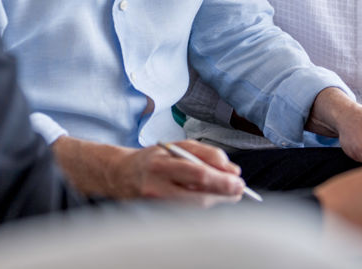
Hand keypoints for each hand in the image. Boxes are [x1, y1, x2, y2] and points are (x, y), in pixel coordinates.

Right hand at [51, 136, 244, 205]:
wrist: (122, 175)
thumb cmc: (154, 158)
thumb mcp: (178, 146)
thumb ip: (206, 154)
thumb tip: (232, 170)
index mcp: (161, 165)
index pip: (197, 174)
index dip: (222, 180)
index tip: (239, 180)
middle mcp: (157, 187)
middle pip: (199, 197)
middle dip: (224, 194)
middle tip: (240, 189)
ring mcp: (157, 206)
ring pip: (197, 209)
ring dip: (217, 201)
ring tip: (228, 192)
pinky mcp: (159, 215)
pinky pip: (189, 213)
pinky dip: (204, 206)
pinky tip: (211, 198)